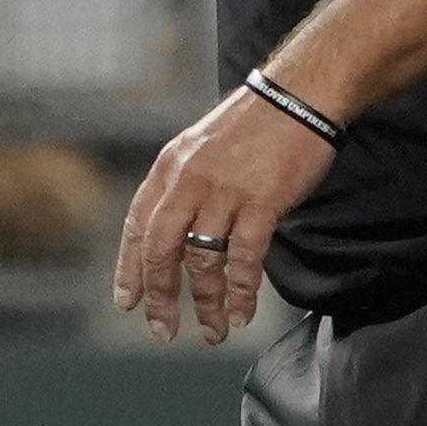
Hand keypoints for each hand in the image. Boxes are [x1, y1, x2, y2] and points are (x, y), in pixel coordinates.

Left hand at [115, 82, 335, 340]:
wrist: (298, 96)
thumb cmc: (255, 122)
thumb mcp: (201, 146)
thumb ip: (185, 187)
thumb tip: (179, 234)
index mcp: (170, 167)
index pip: (138, 226)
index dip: (130, 269)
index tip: (129, 302)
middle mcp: (189, 180)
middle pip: (162, 250)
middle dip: (160, 296)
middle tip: (163, 329)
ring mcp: (224, 191)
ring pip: (203, 260)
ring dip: (207, 301)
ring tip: (214, 329)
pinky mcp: (261, 200)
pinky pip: (244, 256)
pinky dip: (242, 290)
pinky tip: (243, 311)